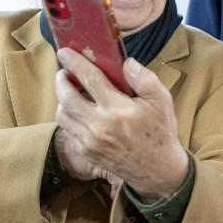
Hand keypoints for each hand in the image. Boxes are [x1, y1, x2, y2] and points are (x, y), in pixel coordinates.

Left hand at [54, 49, 188, 201]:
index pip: (90, 79)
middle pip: (67, 96)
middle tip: (64, 71)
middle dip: (61, 79)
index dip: (75, 63)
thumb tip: (126, 63)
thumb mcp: (162, 101)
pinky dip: (68, 116)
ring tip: (69, 89)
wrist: (157, 170)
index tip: (65, 52)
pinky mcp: (86, 151)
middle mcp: (100, 125)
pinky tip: (77, 110)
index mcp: (119, 109)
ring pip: (63, 114)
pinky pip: (67, 129)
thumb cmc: (160, 132)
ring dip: (61, 98)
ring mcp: (90, 140)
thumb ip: (145, 79)